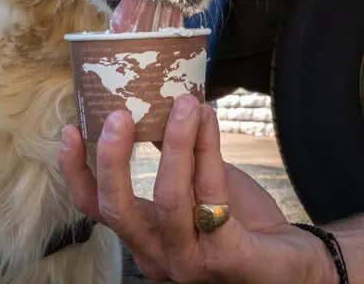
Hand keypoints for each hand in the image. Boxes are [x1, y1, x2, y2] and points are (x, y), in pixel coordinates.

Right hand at [59, 95, 332, 283]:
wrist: (293, 263)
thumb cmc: (241, 222)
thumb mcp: (199, 183)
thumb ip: (177, 157)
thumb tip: (157, 101)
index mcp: (145, 235)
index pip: (96, 210)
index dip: (77, 172)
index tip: (70, 129)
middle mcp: (159, 254)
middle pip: (117, 211)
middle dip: (113, 159)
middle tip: (119, 113)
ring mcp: (190, 261)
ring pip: (167, 201)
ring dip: (175, 144)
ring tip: (184, 103)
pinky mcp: (225, 257)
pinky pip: (210, 196)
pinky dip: (207, 150)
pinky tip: (209, 119)